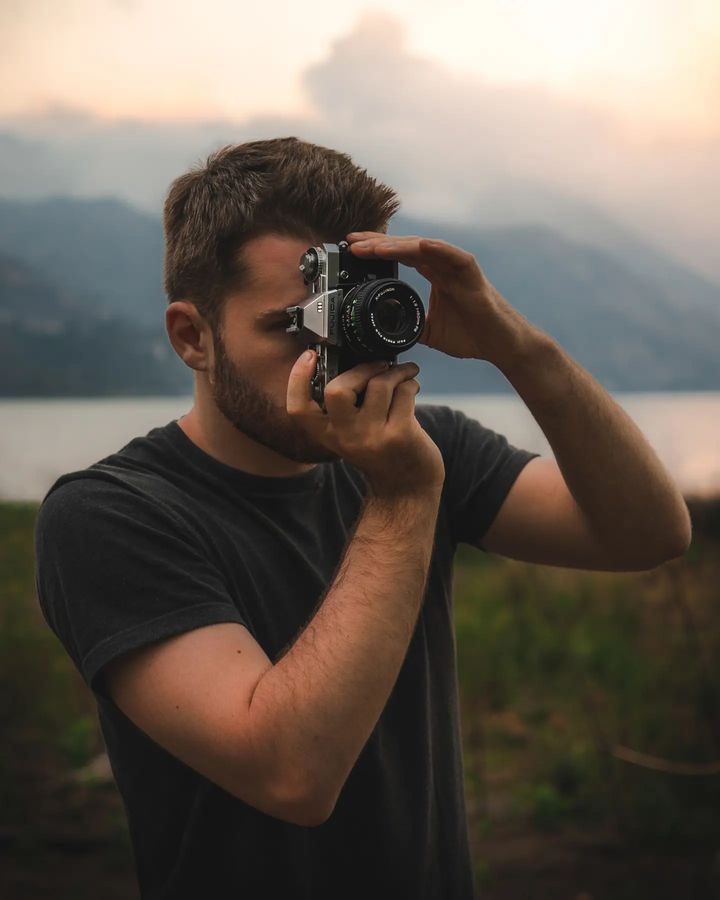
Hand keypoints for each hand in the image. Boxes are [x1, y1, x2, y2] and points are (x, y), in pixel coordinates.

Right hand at [287, 350, 444, 498]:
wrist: (407, 488)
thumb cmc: (382, 453)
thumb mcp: (353, 435)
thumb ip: (346, 408)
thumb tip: (355, 360)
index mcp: (328, 435)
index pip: (298, 408)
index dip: (297, 378)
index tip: (309, 355)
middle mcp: (346, 437)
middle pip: (337, 390)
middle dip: (362, 368)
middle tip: (380, 365)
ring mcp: (373, 437)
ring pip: (379, 384)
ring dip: (396, 371)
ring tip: (404, 373)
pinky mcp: (399, 434)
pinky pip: (403, 392)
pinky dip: (411, 383)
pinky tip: (412, 387)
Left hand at [347, 232, 532, 369]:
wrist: (501, 346)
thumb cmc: (472, 335)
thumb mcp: (428, 332)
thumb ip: (408, 324)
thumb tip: (383, 330)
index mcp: (434, 275)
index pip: (400, 256)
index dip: (376, 252)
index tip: (353, 251)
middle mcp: (444, 267)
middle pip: (406, 246)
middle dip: (378, 243)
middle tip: (352, 242)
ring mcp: (458, 268)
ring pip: (424, 248)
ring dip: (398, 245)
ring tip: (374, 246)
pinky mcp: (473, 275)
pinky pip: (454, 257)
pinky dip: (438, 249)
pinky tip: (419, 245)